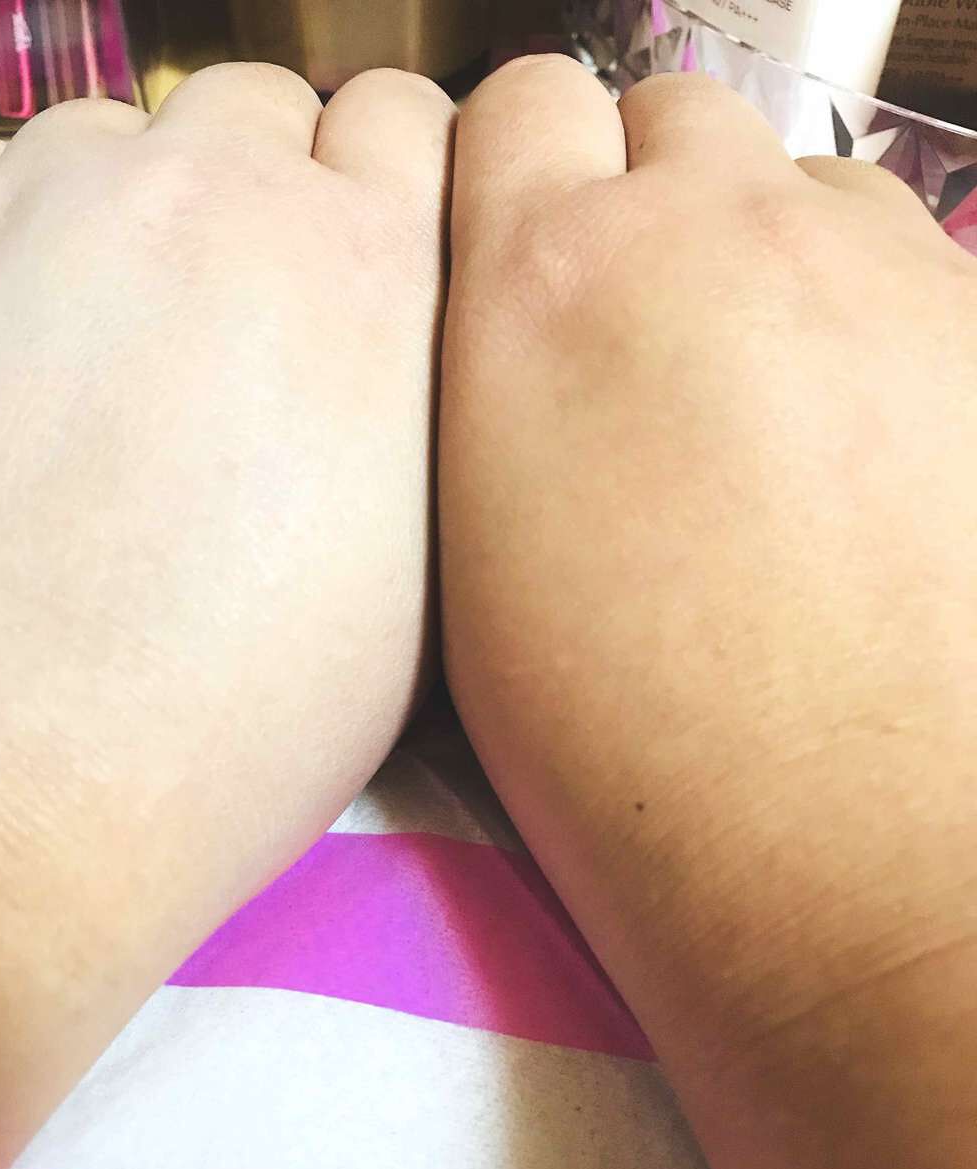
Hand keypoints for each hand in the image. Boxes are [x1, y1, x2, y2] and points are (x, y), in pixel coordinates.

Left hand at [0, 64, 452, 1168]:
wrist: (13, 797)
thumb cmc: (235, 721)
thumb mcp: (419, 573)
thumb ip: (427, 404)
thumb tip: (398, 341)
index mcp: (369, 277)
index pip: (412, 125)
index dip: (400, 187)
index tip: (379, 245)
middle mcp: (214, 203)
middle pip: (272, 114)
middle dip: (278, 193)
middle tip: (254, 319)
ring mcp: (48, 208)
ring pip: (128, 144)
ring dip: (145, 218)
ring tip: (124, 354)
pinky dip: (21, 250)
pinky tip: (18, 371)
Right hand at [442, 58, 976, 1168]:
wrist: (846, 855)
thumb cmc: (624, 740)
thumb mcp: (477, 550)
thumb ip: (488, 383)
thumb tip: (516, 321)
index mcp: (542, 284)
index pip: (517, 107)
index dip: (516, 168)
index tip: (520, 239)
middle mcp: (710, 235)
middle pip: (663, 118)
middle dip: (640, 195)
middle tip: (640, 326)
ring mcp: (869, 268)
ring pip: (790, 182)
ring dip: (758, 248)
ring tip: (756, 388)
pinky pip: (898, 257)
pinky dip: (860, 307)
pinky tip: (856, 431)